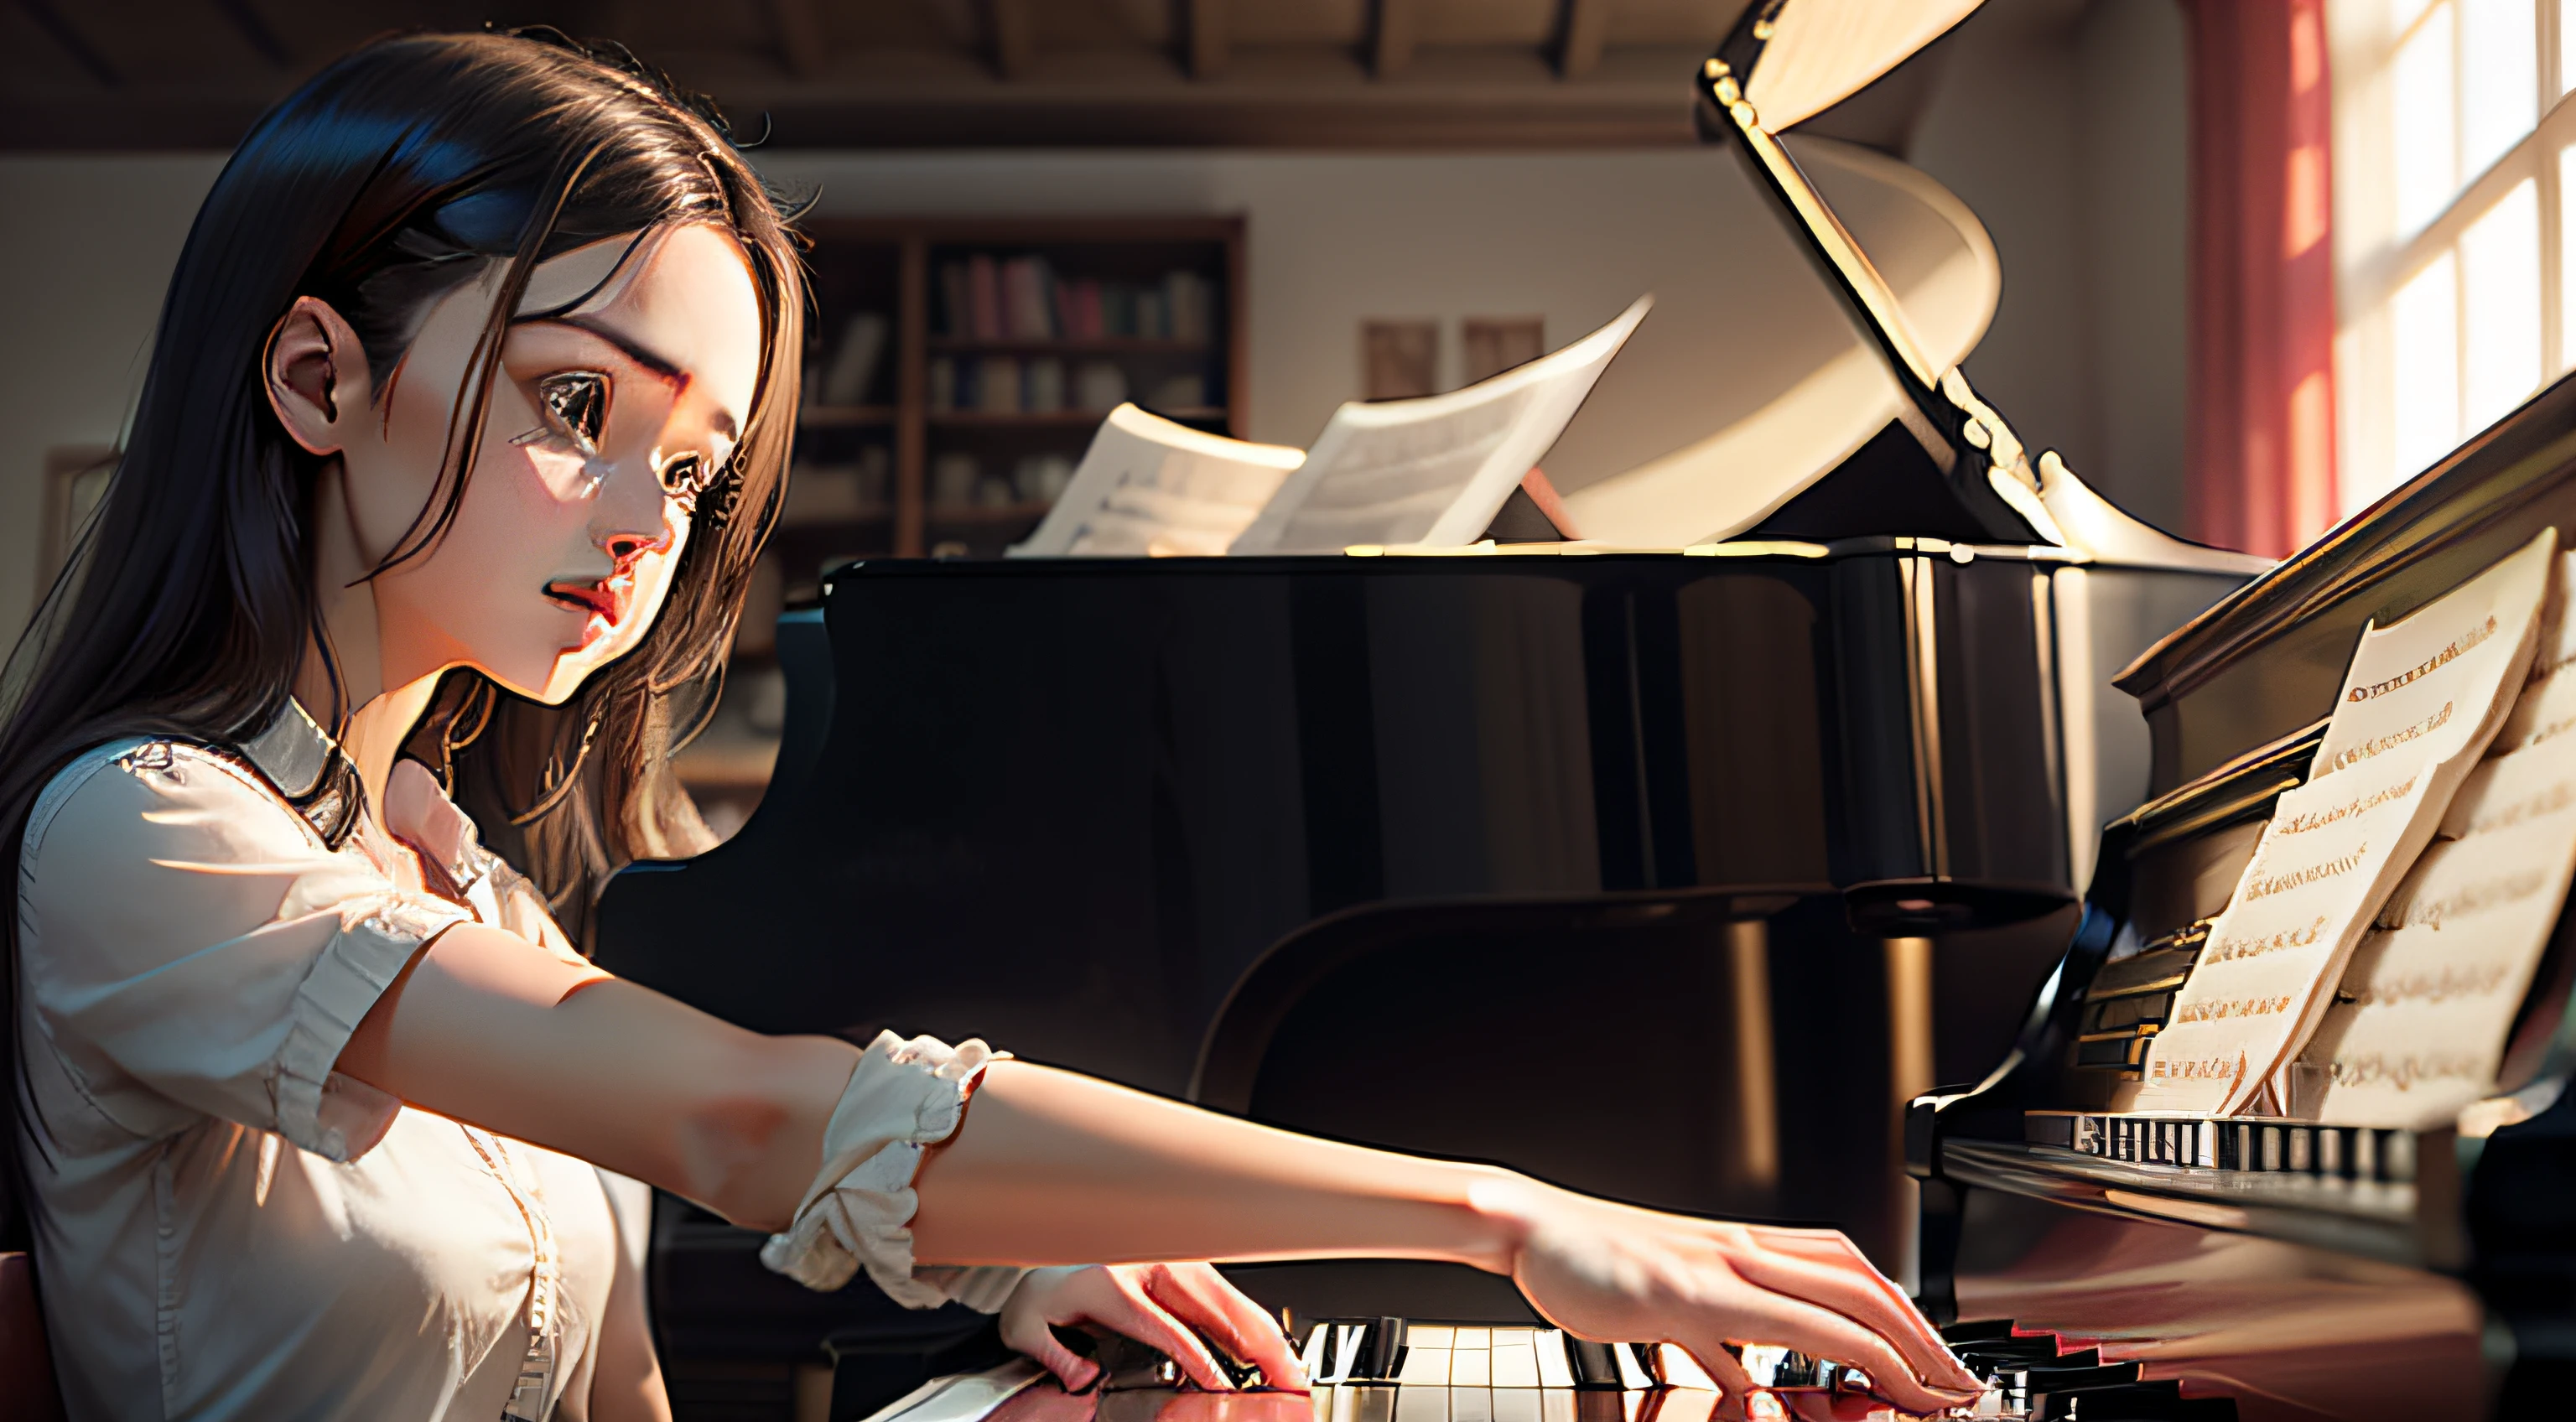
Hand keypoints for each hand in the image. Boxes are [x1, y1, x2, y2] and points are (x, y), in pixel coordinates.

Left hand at [996, 1263, 1308, 1393]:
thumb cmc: (1041, 1290)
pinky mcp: (1183, 1264)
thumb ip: (1053, 1355)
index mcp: (1112, 1285)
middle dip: (1256, 1346)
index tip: (1220, 1385)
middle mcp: (1149, 1267)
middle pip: (1215, 1307)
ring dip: (1264, 1334)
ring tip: (1290, 1366)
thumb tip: (1082, 1376)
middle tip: (1286, 1378)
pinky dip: (1254, 1320)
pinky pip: (1226, 1294)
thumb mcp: (1026, 1326)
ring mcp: (1171, 1262)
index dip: (1198, 1359)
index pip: (1168, 1328)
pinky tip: (1269, 1343)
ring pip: (1229, 1299)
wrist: (1040, 1252)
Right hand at [1484, 1181, 1982, 1419]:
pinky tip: (1793, 1409)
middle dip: (1921, 1340)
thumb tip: (1753, 1377)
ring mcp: (1712, 1273)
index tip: (1942, 1363)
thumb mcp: (1677, 1293)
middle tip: (1958, 1388)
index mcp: (1746, 1245)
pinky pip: (1748, 1341)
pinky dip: (1782, 1378)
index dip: (1910, 1316)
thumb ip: (1724, 1335)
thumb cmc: (1600, 1258)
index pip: (1856, 1273)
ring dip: (1886, 1355)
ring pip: (1825, 1309)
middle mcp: (1741, 1252)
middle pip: (1861, 1289)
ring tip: (1920, 1397)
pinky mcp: (1675, 1299)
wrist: (1533, 1225)